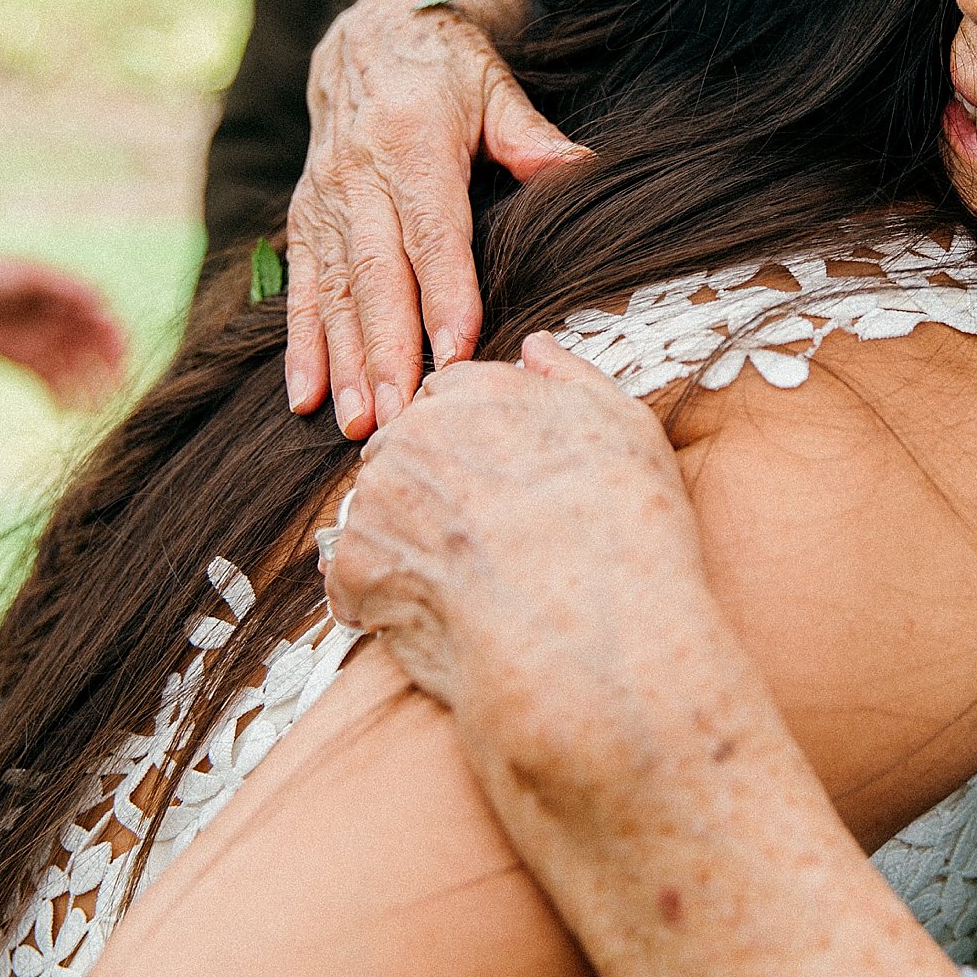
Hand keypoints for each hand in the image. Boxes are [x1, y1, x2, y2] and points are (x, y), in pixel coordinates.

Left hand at [0, 244, 128, 410]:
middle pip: (97, 352)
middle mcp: (66, 323)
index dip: (117, 341)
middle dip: (108, 373)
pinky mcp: (29, 360)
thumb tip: (103, 307)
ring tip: (93, 410)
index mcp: (72, 299)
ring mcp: (48, 343)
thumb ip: (66, 289)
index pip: (106, 323)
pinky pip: (50, 382)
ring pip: (76, 371)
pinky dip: (60, 397)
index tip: (122, 359)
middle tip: (114, 394)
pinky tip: (64, 412)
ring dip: (87, 390)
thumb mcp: (30, 275)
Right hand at [285, 0, 584, 441]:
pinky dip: (301, 346)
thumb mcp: (495, 86)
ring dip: (344, 362)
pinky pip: (302, 289)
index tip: (457, 351)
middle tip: (403, 415)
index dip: (444, 292)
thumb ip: (532, 136)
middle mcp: (360, 176)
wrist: (368, 38)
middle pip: (378, 275)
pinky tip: (306, 398)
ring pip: (335, 292)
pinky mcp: (305, 219)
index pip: (433, 231)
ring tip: (359, 421)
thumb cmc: (447, 70)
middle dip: (388, 351)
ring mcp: (325, 201)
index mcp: (414, 143)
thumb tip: (587, 169)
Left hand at [323, 334, 707, 727]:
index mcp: (474, 390)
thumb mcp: (623, 426)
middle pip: (402, 455)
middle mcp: (415, 431)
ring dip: (407, 549)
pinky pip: (353, 584)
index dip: (471, 448)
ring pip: (376, 518)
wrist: (594, 629)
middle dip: (430, 494)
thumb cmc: (624, 528)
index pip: (443, 401)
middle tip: (486, 545)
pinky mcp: (355, 567)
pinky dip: (384, 606)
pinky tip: (441, 621)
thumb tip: (534, 348)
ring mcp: (378, 498)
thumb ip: (569, 376)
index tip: (500, 489)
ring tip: (470, 588)